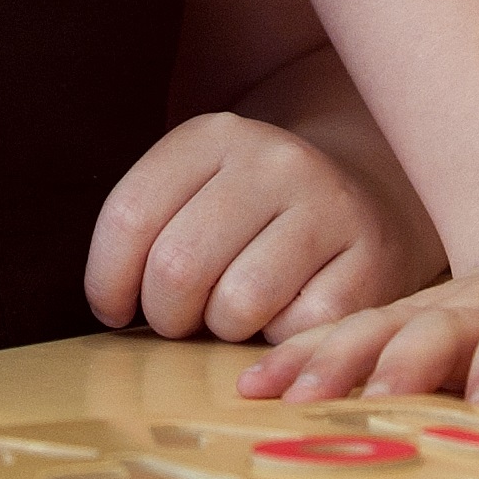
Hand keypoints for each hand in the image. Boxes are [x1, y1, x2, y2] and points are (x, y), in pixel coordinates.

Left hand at [85, 112, 440, 344]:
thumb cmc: (254, 214)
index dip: (106, 281)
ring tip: (233, 315)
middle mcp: (273, 160)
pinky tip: (286, 316)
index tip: (114, 309)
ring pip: (236, 305)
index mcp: (214, 136)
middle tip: (180, 319)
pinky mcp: (372, 259)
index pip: (129, 216)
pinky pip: (296, 332)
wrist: (368, 195)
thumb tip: (112, 309)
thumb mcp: (198, 191)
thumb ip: (149, 231)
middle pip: (177, 267)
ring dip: (222, 331)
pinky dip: (280, 342)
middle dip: (165, 315)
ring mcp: (329, 206)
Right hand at [231, 222, 478, 412]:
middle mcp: (476, 314)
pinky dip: (299, 363)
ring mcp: (429, 319)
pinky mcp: (395, 330)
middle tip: (374, 399)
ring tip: (287, 399)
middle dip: (403, 364)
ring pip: (375, 335)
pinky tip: (253, 389)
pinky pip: (342, 342)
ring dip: (334, 365)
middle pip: (433, 332)